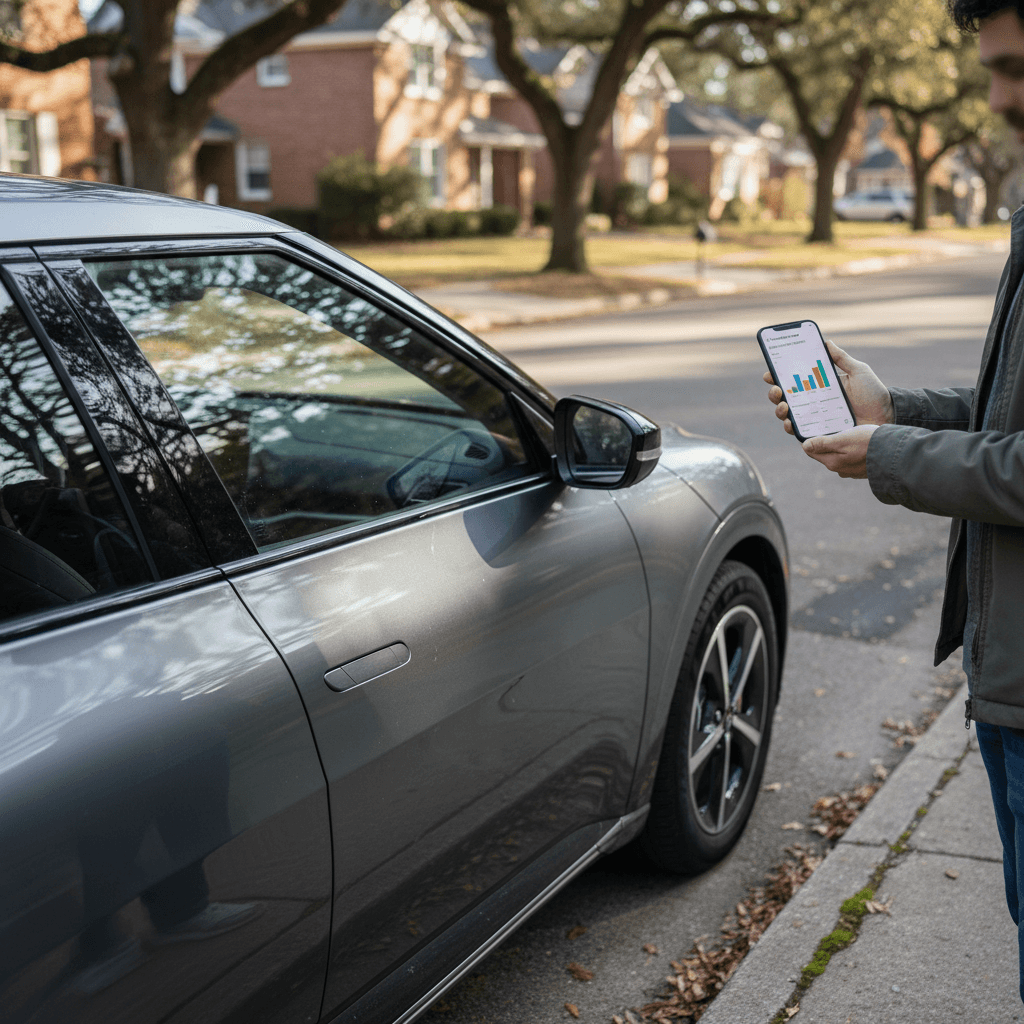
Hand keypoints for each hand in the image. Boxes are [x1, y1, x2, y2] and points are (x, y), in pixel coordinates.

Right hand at [763, 339, 892, 435]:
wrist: (886, 416)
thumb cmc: (874, 393)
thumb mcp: (858, 371)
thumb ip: (841, 358)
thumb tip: (826, 342)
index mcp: (819, 386)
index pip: (794, 381)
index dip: (778, 376)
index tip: (770, 372)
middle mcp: (813, 402)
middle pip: (785, 398)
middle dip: (775, 394)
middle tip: (778, 389)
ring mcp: (815, 418)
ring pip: (787, 415)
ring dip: (779, 410)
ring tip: (783, 406)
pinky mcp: (819, 433)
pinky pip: (799, 432)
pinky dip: (790, 428)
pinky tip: (790, 423)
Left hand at [801, 425, 879, 477]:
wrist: (896, 454)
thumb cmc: (868, 443)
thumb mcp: (842, 440)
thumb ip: (822, 444)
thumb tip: (805, 446)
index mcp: (831, 462)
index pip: (812, 451)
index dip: (810, 439)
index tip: (812, 427)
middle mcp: (840, 469)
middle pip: (825, 453)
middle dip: (825, 442)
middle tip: (830, 427)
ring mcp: (852, 470)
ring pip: (839, 455)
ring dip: (839, 446)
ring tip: (845, 433)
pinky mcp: (863, 469)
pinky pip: (851, 458)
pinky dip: (851, 450)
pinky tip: (858, 442)